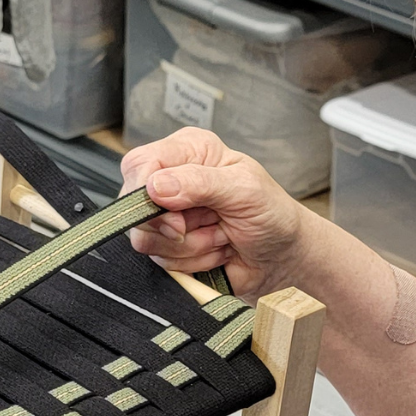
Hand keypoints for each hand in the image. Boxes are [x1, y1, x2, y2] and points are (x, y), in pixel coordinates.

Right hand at [123, 128, 305, 301]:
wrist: (281, 259)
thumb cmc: (271, 216)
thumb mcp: (245, 189)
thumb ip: (200, 183)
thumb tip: (156, 185)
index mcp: (188, 152)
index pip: (140, 165)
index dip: (147, 193)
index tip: (177, 216)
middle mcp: (171, 181)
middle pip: (135, 207)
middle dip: (176, 227)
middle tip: (213, 223)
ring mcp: (166, 217)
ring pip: (147, 240)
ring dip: (190, 247)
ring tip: (220, 236)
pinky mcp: (167, 247)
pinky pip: (159, 262)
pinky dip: (191, 263)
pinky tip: (214, 251)